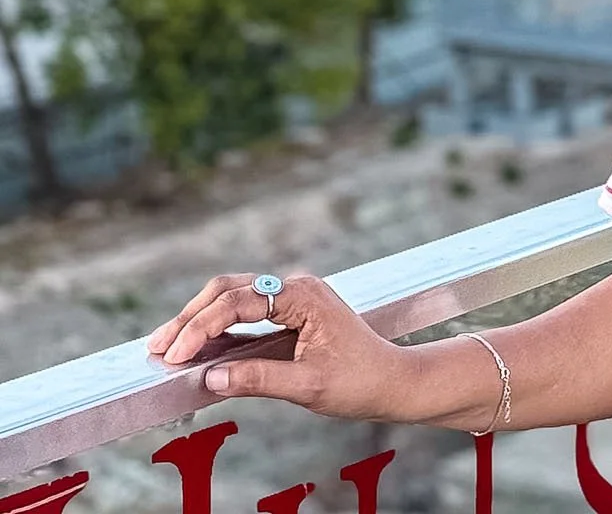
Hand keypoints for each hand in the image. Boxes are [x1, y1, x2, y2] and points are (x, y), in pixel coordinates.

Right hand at [148, 272, 412, 419]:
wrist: (393, 380)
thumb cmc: (359, 382)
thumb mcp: (307, 387)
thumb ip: (258, 379)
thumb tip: (209, 378)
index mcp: (302, 295)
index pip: (239, 301)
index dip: (201, 327)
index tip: (174, 357)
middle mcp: (296, 287)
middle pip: (230, 290)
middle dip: (190, 318)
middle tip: (155, 348)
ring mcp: (293, 297)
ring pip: (234, 298)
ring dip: (200, 320)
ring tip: (165, 347)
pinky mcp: (290, 312)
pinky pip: (246, 312)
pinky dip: (218, 327)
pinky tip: (196, 348)